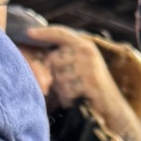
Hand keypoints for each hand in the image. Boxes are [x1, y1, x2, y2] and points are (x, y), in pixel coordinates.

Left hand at [27, 25, 140, 140]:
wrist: (112, 108)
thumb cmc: (91, 89)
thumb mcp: (80, 67)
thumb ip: (62, 59)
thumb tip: (35, 60)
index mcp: (84, 45)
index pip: (60, 33)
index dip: (43, 33)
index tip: (28, 33)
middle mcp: (87, 52)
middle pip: (52, 59)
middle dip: (51, 75)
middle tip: (64, 86)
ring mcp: (89, 66)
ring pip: (57, 77)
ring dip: (61, 89)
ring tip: (74, 93)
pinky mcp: (90, 82)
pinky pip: (66, 91)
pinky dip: (68, 99)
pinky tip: (78, 100)